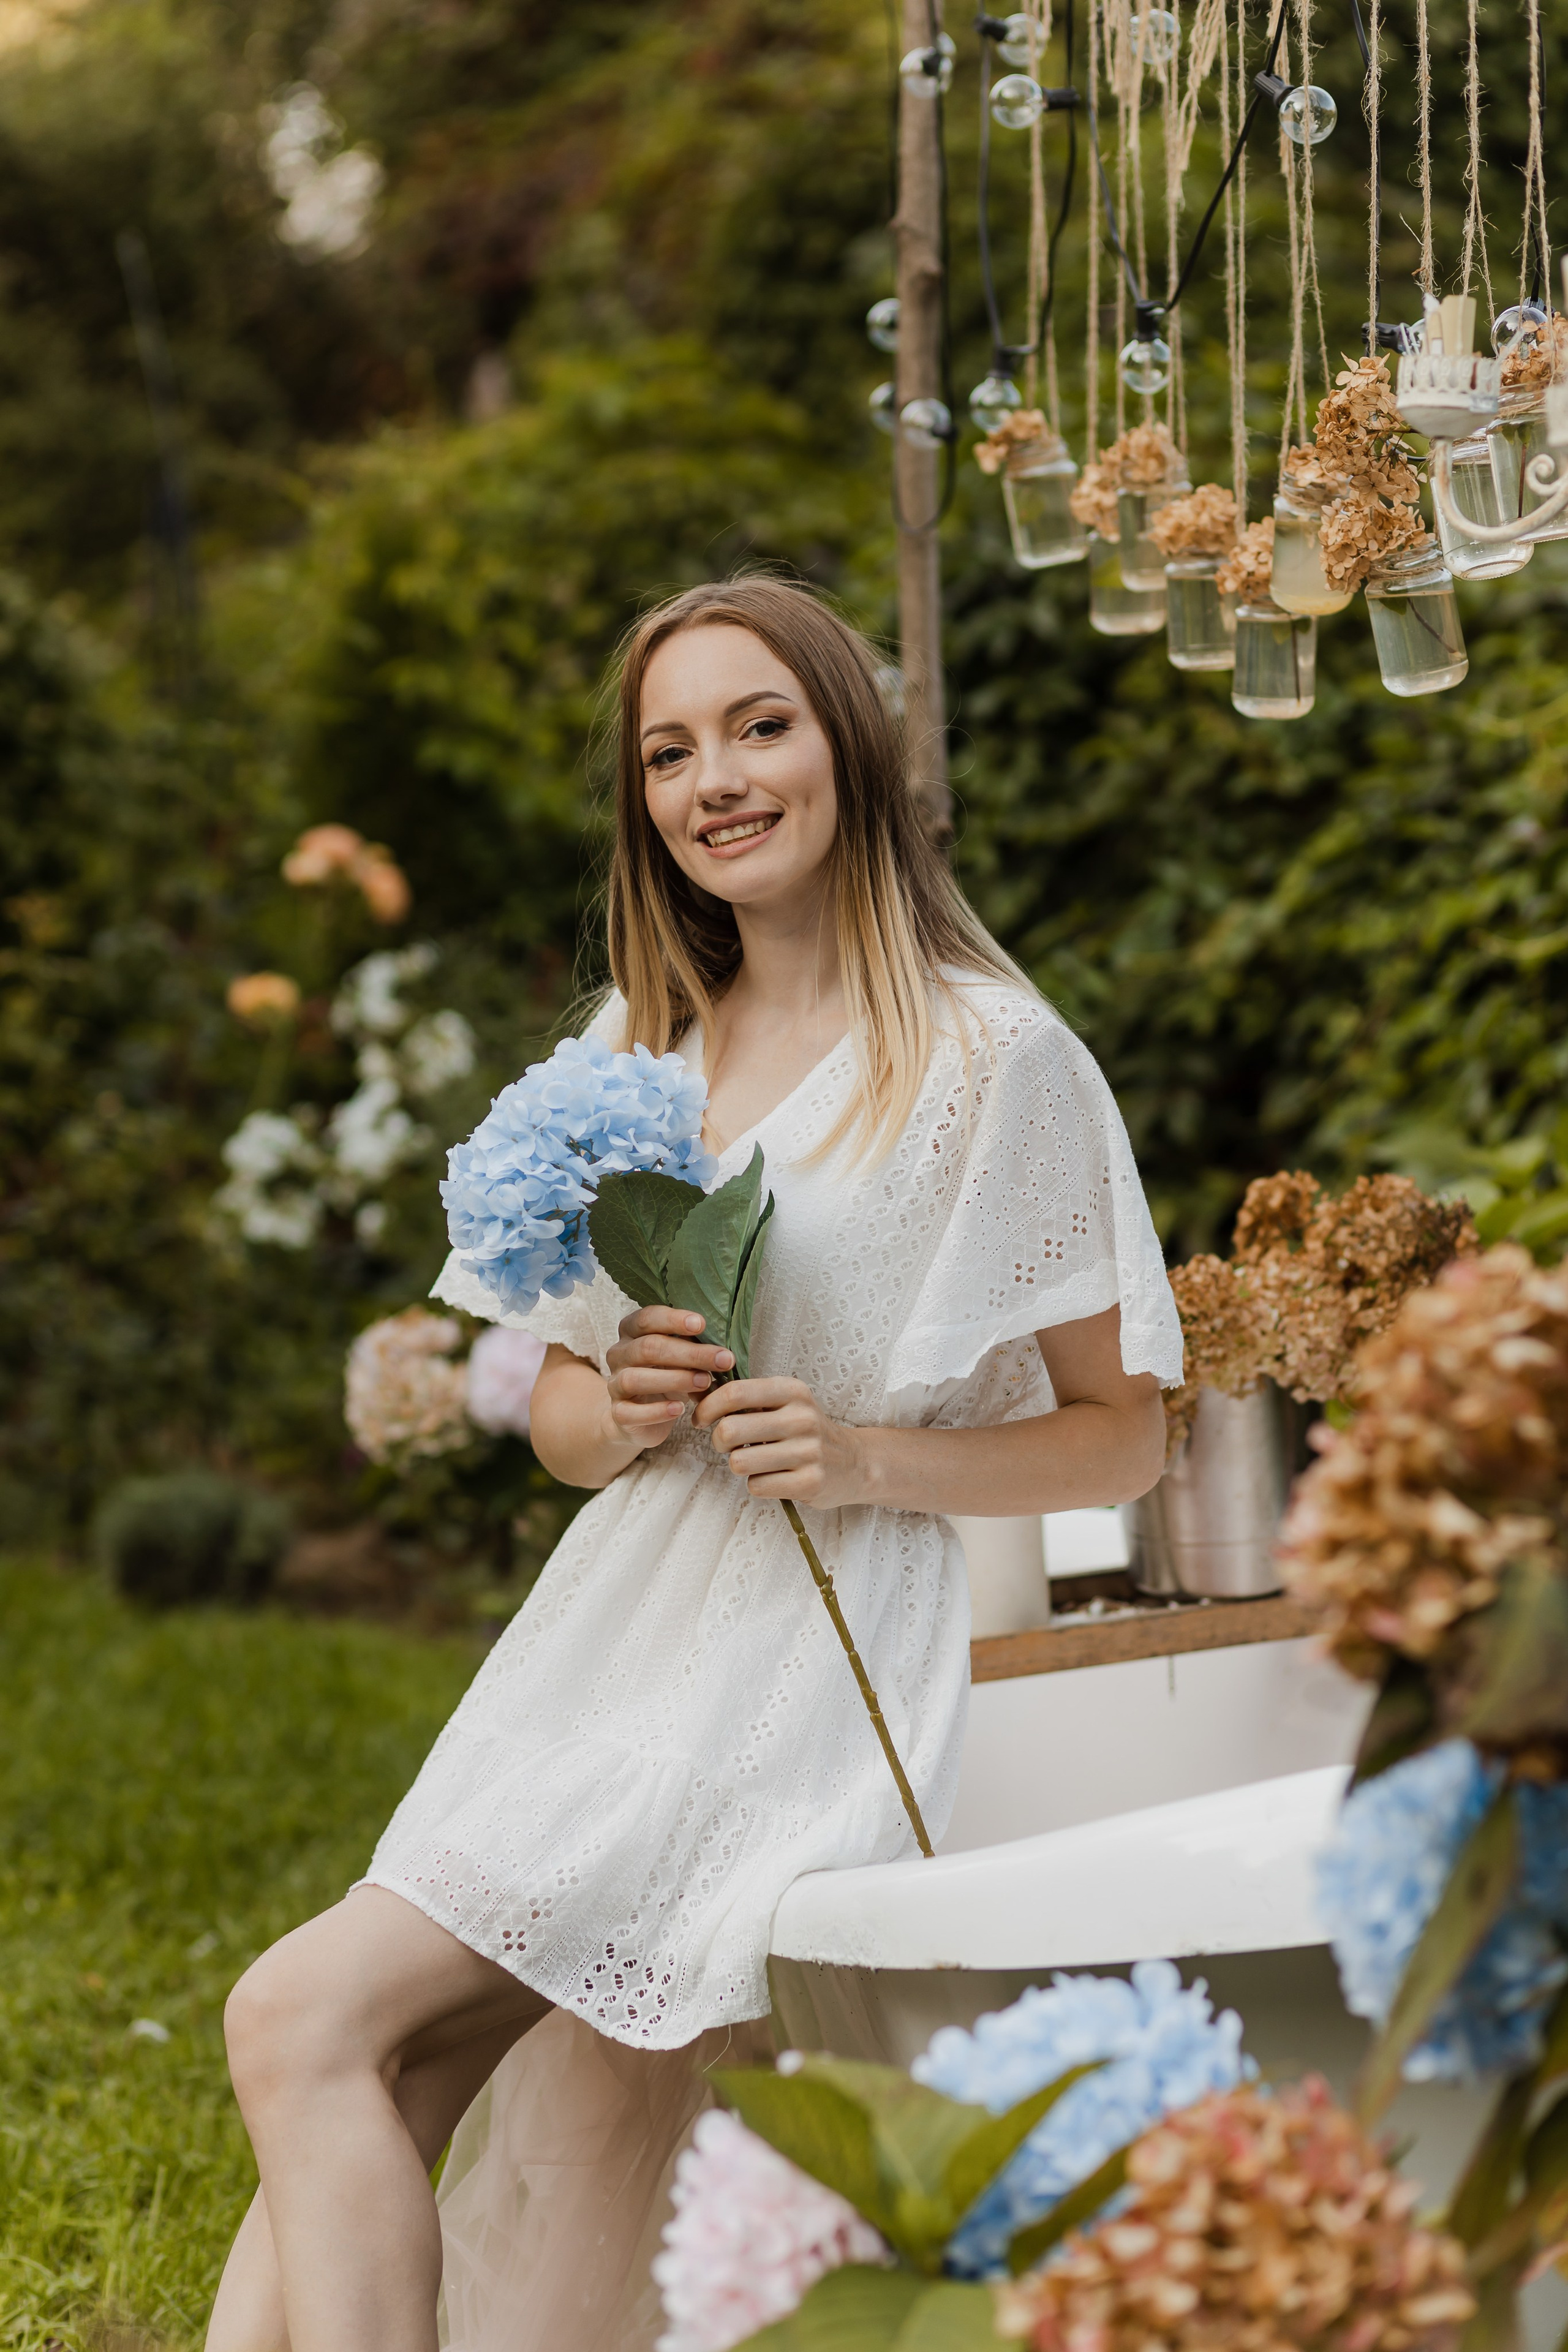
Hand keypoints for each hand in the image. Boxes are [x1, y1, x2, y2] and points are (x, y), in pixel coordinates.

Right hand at [603, 1306, 733, 1455]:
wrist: (640, 1417)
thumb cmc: (666, 1377)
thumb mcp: (680, 1358)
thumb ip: (694, 1349)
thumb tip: (724, 1350)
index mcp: (632, 1331)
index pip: (647, 1318)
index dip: (673, 1320)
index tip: (702, 1324)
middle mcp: (619, 1354)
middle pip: (648, 1347)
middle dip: (689, 1353)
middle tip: (723, 1360)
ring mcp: (614, 1384)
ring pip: (635, 1378)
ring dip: (674, 1379)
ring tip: (704, 1382)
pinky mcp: (618, 1413)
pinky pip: (631, 1412)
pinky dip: (657, 1411)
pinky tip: (680, 1409)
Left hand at [692, 1375, 868, 1505]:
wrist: (852, 1463)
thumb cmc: (805, 1431)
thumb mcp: (785, 1402)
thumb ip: (748, 1398)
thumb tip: (697, 1393)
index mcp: (792, 1391)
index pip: (734, 1393)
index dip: (707, 1407)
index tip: (700, 1419)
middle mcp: (802, 1418)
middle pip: (730, 1429)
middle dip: (718, 1441)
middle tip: (727, 1444)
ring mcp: (808, 1452)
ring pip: (739, 1462)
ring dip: (738, 1464)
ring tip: (755, 1461)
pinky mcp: (809, 1482)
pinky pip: (756, 1486)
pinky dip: (756, 1484)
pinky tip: (772, 1477)